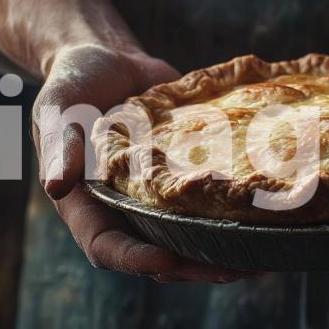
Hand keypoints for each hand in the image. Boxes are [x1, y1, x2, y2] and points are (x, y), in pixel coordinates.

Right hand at [0, 0, 254, 281]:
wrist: (108, 60)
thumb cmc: (73, 85)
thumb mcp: (58, 110)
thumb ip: (60, 145)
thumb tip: (56, 185)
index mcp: (87, 205)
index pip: (108, 247)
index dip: (136, 260)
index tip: (168, 262)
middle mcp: (125, 210)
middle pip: (159, 254)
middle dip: (195, 266)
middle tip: (234, 268)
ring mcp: (157, 198)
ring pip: (189, 235)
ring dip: (223, 249)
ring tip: (262, 257)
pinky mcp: (184, 179)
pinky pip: (207, 203)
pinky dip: (234, 214)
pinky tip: (271, 217)